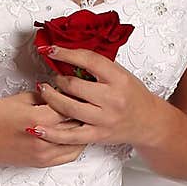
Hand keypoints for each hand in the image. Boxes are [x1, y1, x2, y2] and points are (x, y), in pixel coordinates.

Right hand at [0, 89, 86, 167]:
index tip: (80, 91)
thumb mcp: (21, 99)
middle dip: (83, 113)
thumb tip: (62, 95)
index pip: (70, 106)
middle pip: (77, 125)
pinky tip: (75, 135)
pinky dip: (76, 145)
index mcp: (39, 119)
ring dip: (82, 130)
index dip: (77, 97)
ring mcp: (43, 154)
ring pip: (77, 142)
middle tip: (87, 104)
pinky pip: (69, 156)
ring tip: (85, 119)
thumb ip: (45, 98)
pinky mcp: (40, 163)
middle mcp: (44, 139)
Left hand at [31, 46, 163, 148]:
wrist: (148, 122)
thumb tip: (68, 55)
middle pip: (74, 85)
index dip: (66, 53)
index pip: (88, 60)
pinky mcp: (97, 135)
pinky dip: (51, 132)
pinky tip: (37, 127)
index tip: (51, 49)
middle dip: (58, 79)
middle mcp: (112, 99)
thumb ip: (98, 66)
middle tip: (53, 77)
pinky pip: (69, 136)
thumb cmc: (134, 96)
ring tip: (44, 90)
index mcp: (119, 79)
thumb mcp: (121, 75)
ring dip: (51, 97)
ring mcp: (104, 119)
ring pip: (68, 108)